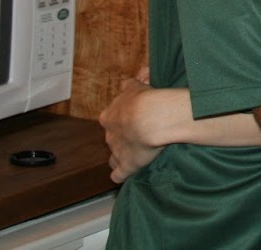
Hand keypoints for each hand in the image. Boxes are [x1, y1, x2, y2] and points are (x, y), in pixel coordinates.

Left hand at [99, 68, 162, 182]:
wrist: (151, 117)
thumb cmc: (144, 100)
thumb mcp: (135, 86)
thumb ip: (129, 86)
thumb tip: (126, 82)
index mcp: (109, 116)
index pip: (109, 119)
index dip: (119, 119)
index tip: (130, 119)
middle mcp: (109, 134)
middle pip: (111, 138)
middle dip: (120, 138)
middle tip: (135, 135)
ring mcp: (116, 151)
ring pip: (113, 156)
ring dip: (119, 157)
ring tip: (131, 156)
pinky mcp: (126, 165)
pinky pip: (119, 174)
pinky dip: (120, 175)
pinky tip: (122, 176)